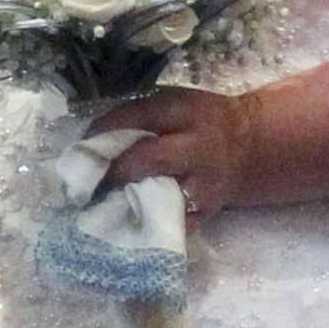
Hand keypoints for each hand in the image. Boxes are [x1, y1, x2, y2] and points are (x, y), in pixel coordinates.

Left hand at [93, 87, 258, 219]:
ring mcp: (204, 184)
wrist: (248, 148)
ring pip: (159, 196)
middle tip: (85, 180)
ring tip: (97, 204)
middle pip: (148, 159)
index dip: (104, 131)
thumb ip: (139, 116)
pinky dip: (145, 223)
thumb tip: (90, 136)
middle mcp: (197, 148)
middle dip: (113, 170)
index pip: (137, 117)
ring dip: (125, 201)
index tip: (80, 144)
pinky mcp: (206, 211)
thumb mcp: (175, 104)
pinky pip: (171, 222)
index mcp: (185, 113)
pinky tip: (122, 223)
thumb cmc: (198, 122)